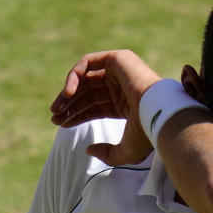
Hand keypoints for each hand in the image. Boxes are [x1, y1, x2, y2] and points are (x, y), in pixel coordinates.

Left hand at [50, 49, 165, 166]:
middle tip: (54, 117)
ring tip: (56, 108)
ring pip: (85, 79)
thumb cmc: (146, 134)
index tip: (61, 124)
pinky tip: (67, 94)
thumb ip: (107, 154)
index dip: (76, 114)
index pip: (94, 106)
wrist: (158, 114)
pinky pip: (88, 63)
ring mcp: (120, 71)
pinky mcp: (117, 59)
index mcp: (125, 104)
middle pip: (88, 93)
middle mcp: (122, 86)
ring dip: (68, 93)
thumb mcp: (125, 152)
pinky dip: (74, 76)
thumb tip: (89, 150)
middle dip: (69, 105)